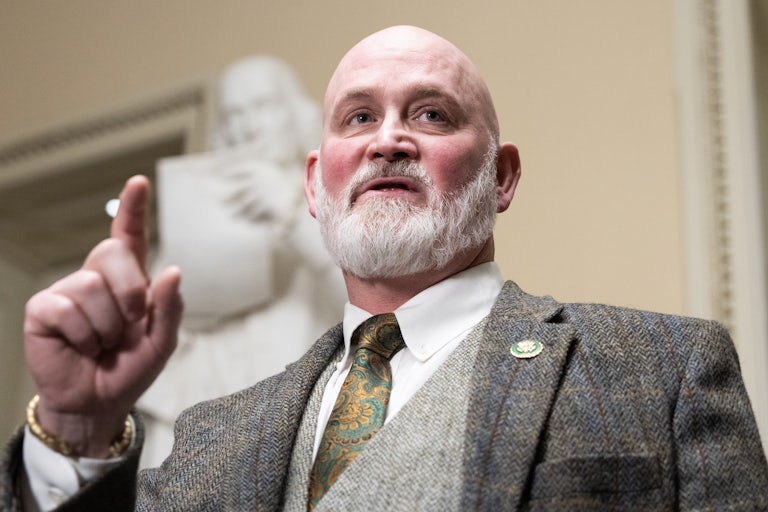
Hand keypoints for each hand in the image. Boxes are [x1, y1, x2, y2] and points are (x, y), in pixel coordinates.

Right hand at [23, 176, 183, 456]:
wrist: (98, 403)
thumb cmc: (129, 369)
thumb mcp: (161, 343)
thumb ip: (170, 309)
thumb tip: (173, 271)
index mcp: (128, 281)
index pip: (130, 237)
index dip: (133, 210)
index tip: (139, 182)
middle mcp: (96, 278)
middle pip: (112, 253)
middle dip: (130, 294)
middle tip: (129, 326)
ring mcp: (68, 290)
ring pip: (93, 288)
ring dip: (107, 326)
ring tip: (102, 344)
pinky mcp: (44, 309)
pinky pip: (68, 309)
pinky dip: (83, 335)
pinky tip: (81, 347)